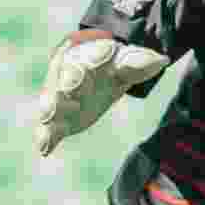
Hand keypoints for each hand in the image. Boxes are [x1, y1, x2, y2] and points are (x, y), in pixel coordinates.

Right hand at [32, 36, 170, 156]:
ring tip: (48, 117)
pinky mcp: (59, 119)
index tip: (106, 55)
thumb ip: (140, 62)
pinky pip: (48, 128)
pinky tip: (43, 149)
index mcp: (85, 57)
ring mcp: (60, 98)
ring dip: (51, 109)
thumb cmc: (110, 65)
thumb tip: (162, 61)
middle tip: (71, 88)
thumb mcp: (126, 62)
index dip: (97, 56)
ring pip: (52, 102)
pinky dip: (44, 138)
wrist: (94, 74)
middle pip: (65, 78)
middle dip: (67, 83)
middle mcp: (67, 75)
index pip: (89, 55)